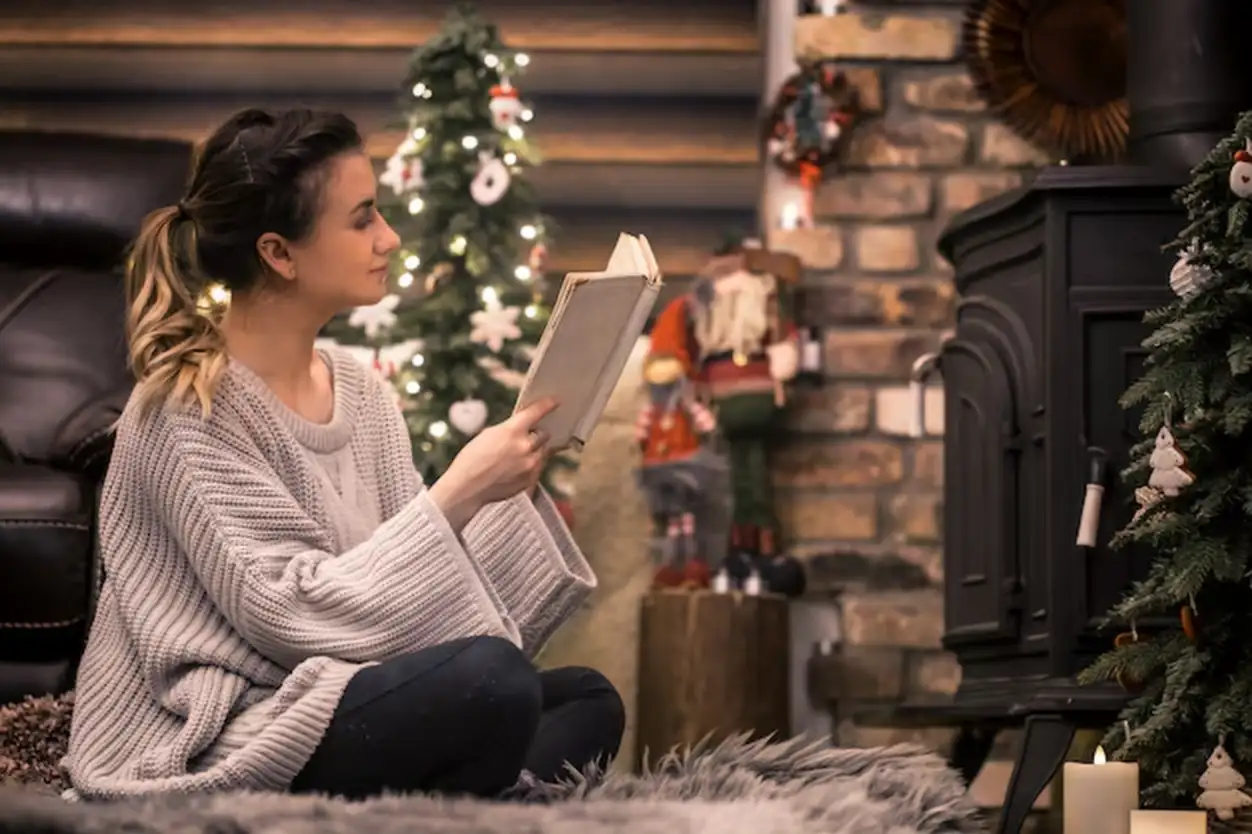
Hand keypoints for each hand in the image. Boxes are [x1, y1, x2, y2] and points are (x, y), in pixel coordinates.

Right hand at [428, 397, 558, 528]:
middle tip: (527, 437)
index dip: (548, 405)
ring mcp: (530, 465)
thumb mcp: (488, 434)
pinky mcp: (530, 480)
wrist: (467, 487)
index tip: (556, 401)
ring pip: (543, 452)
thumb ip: (510, 430)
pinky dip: (531, 465)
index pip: (537, 412)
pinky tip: (515, 468)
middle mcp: (525, 447)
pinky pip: (538, 467)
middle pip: (544, 434)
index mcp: (512, 431)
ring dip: (534, 451)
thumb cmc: (472, 460)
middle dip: (537, 434)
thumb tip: (523, 428)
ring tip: (517, 456)